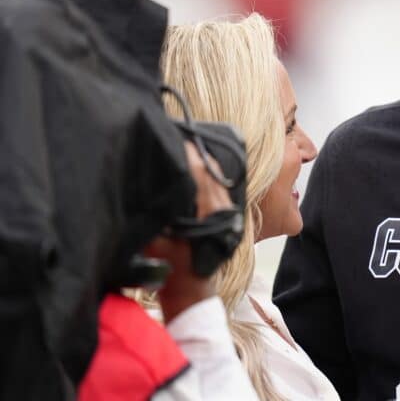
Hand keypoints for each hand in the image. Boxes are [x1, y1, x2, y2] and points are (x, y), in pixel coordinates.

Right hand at [144, 141, 232, 322]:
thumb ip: (153, 213)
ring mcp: (227, 211)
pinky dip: (209, 175)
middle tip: (178, 138)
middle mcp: (222, 208)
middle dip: (195, 153)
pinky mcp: (227, 215)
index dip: (188, 152)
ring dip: (202, 163)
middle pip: (211, 170)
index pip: (200, 172)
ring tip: (185, 148)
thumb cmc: (169, 267)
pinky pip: (220, 187)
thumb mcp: (154, 240)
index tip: (176, 136)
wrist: (190, 288)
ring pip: (217, 177)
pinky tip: (196, 168)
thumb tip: (145, 184)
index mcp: (207, 210)